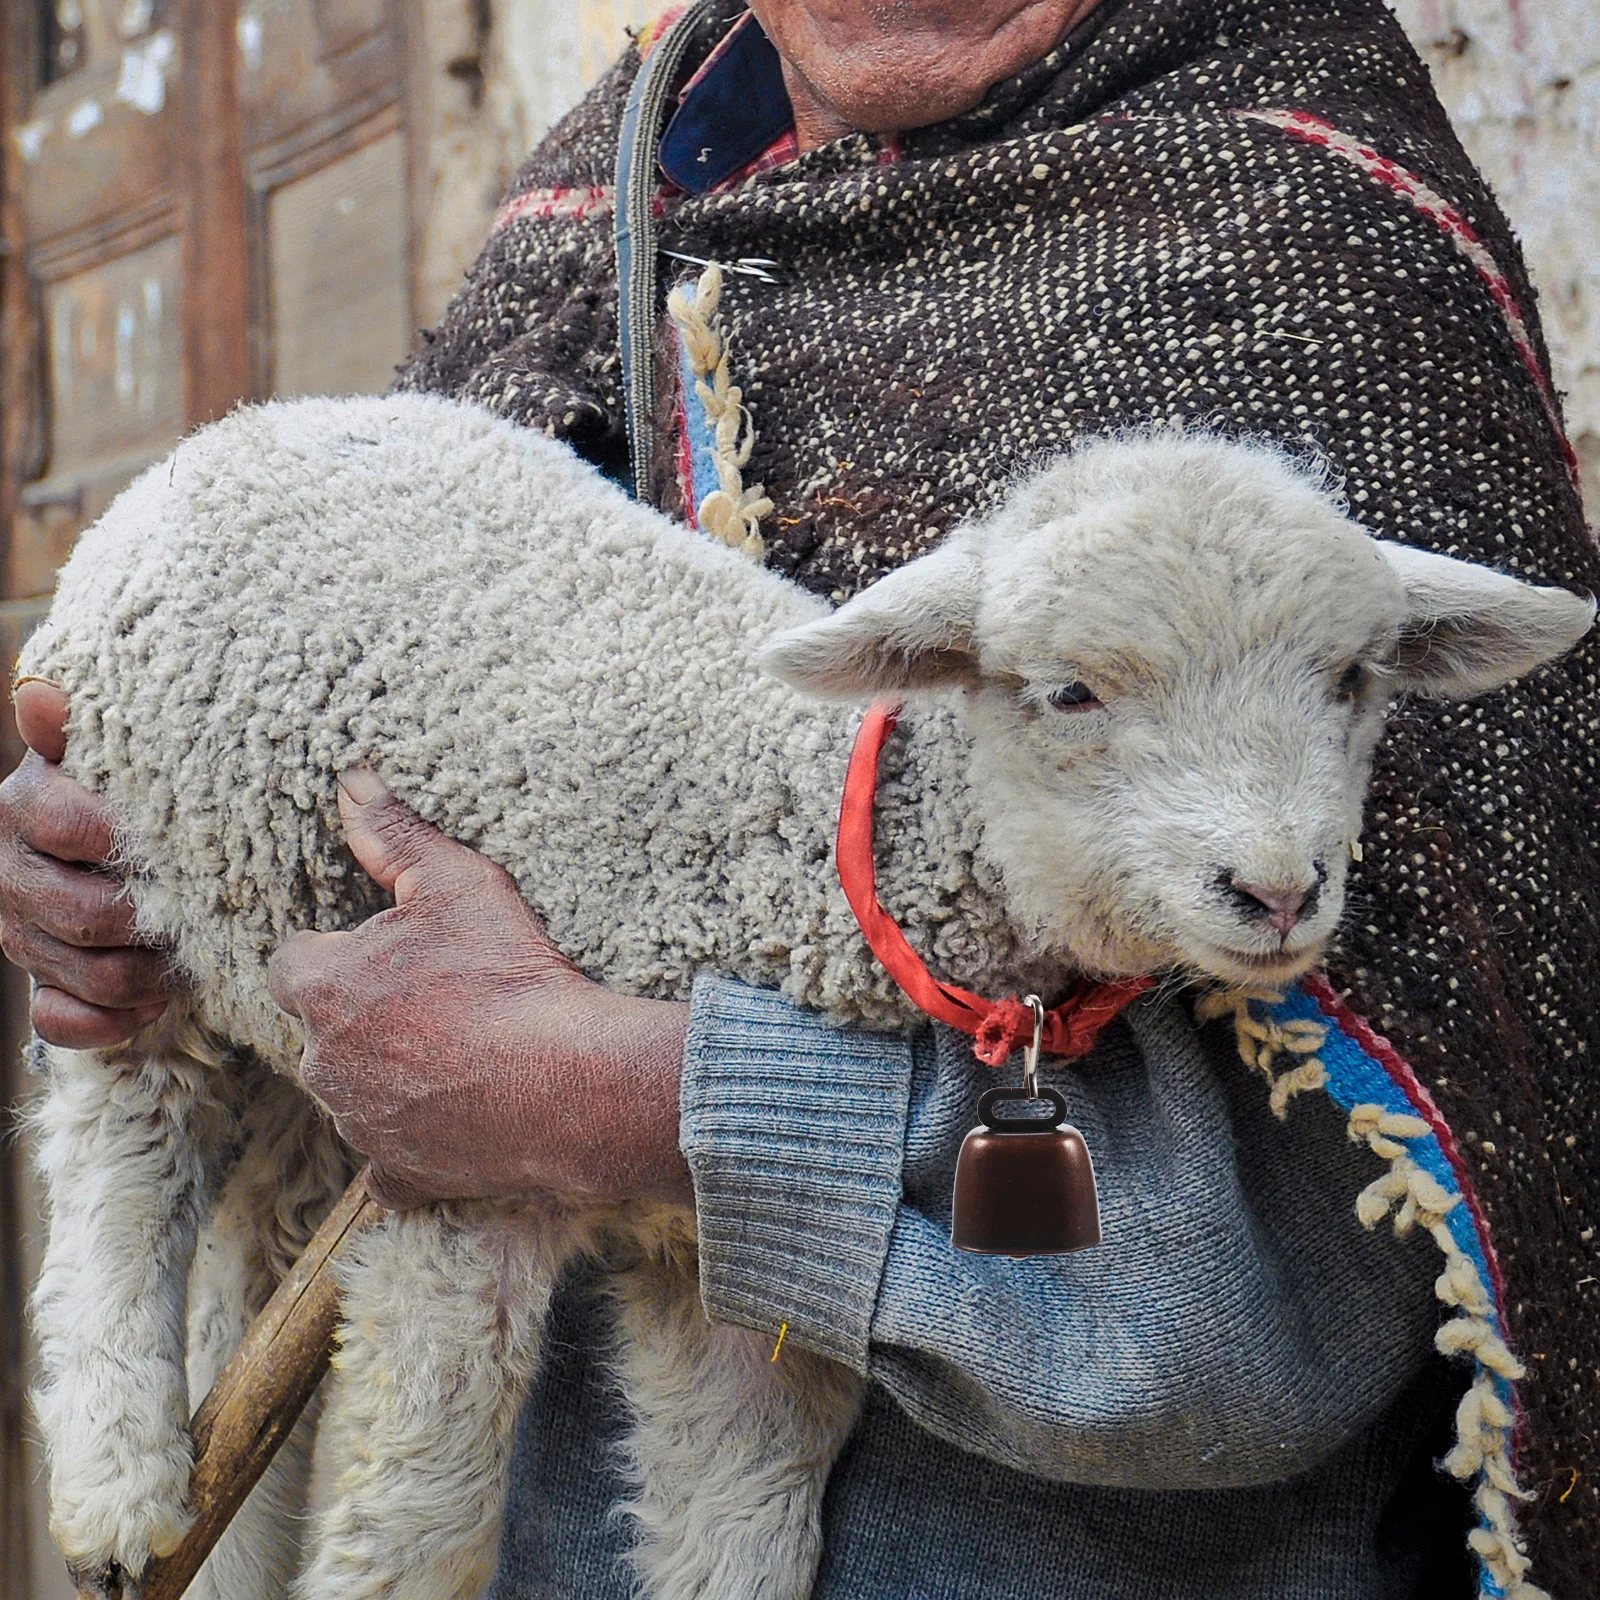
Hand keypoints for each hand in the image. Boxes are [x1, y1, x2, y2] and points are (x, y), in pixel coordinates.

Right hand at [0, 680, 171, 1047]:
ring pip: (86, 972)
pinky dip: (115, 1020)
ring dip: (150, 973)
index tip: (183, 846)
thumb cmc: (130, 797)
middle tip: (208, 913)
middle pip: (86, 912)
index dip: (131, 842)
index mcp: (23, 806)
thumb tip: (39, 691)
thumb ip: (81, 727)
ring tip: (194, 955)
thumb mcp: (114, 755)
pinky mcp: (36, 986)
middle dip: (154, 920)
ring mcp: (18, 935)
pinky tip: (155, 1002)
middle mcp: (7, 872)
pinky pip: (64, 1023)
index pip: (71, 826)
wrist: (115, 857)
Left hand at [267, 769, 692, 1209]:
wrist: (570, 1081)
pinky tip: (445, 1123)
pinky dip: (407, 1147)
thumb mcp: (457, 883)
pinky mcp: (402, 1173)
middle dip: (361, 1014)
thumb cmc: (510, 975)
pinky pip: (385, 1166)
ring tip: (457, 1050)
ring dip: (386, 1074)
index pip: (291, 961)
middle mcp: (326, 1064)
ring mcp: (362, 1126)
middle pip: (321, 1030)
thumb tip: (351, 781)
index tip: (381, 948)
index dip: (333, 949)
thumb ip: (396, 834)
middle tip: (432, 995)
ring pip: (352, 1094)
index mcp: (328, 989)